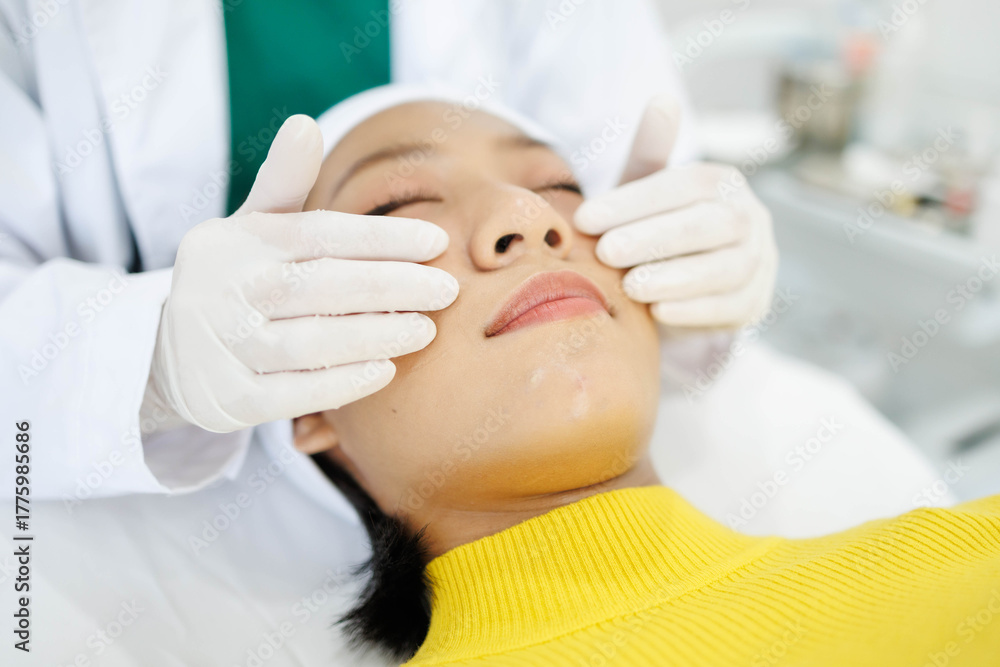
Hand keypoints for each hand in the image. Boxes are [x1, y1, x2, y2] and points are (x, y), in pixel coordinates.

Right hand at [142, 115, 458, 432]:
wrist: (168, 355)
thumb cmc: (234, 281)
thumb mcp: (249, 229)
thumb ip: (282, 183)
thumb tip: (304, 124)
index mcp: (236, 243)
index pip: (318, 233)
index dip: (381, 236)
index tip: (436, 241)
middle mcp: (224, 292)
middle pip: (318, 286)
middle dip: (390, 285)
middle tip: (445, 290)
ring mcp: (222, 348)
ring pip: (308, 342)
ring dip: (373, 335)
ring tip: (424, 329)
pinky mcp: (227, 399)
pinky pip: (291, 394)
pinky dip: (340, 383)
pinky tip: (385, 370)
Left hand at [574, 95, 777, 328]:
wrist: (683, 287)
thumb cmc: (656, 229)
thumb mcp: (646, 193)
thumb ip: (650, 154)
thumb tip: (663, 100)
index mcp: (722, 183)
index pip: (682, 186)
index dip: (633, 202)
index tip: (584, 218)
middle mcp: (749, 217)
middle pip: (707, 226)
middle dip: (654, 239)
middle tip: (607, 252)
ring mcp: (759, 261)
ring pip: (724, 268)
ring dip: (675, 277)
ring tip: (630, 286)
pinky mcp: (754, 304)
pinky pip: (729, 307)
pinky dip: (694, 312)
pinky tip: (659, 313)